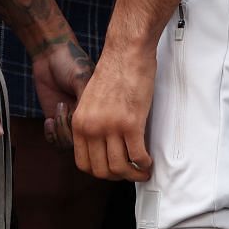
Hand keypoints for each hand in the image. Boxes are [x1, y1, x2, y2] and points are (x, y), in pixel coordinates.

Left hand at [31, 38, 92, 150]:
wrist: (51, 54)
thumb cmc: (72, 62)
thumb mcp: (82, 79)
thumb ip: (87, 100)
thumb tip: (93, 124)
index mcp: (100, 108)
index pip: (100, 133)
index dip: (90, 133)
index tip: (79, 115)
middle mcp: (88, 117)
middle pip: (85, 144)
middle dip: (73, 132)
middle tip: (65, 109)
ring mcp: (72, 120)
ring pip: (69, 144)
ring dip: (61, 130)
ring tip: (59, 108)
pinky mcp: (56, 120)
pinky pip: (55, 140)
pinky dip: (51, 134)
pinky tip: (49, 120)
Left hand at [71, 45, 153, 181]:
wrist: (126, 51)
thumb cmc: (114, 71)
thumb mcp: (91, 100)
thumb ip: (93, 123)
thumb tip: (103, 145)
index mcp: (80, 122)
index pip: (83, 164)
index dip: (100, 172)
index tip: (112, 170)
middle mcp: (92, 127)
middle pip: (102, 171)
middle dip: (118, 177)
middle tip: (130, 172)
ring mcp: (111, 126)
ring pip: (120, 168)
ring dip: (134, 175)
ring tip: (142, 170)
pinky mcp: (131, 123)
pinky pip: (137, 156)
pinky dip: (144, 164)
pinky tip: (148, 161)